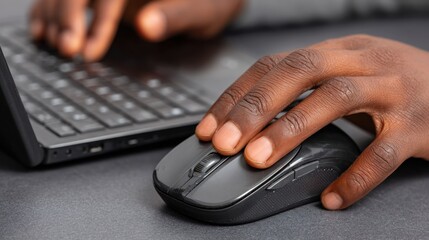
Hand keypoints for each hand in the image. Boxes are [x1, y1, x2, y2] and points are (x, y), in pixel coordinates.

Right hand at [29, 0, 243, 60]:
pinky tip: (44, 27)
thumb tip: (146, 25)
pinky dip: (52, 8)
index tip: (89, 51)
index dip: (97, 20)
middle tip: (66, 49)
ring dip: (55, 12)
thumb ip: (176, 16)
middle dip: (67, 15)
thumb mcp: (204, 12)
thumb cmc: (214, 3)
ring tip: (52, 42)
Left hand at [195, 34, 428, 209]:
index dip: (239, 94)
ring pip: (336, 100)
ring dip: (291, 130)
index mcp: (339, 50)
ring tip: (258, 160)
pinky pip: (384, 152)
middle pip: (300, 71)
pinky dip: (355, 176)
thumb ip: (305, 90)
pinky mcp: (419, 126)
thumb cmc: (392, 85)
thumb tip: (251, 123)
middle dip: (256, 108)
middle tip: (225, 143)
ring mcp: (393, 90)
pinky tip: (332, 197)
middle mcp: (363, 61)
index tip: (211, 126)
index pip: (277, 63)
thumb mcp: (347, 73)